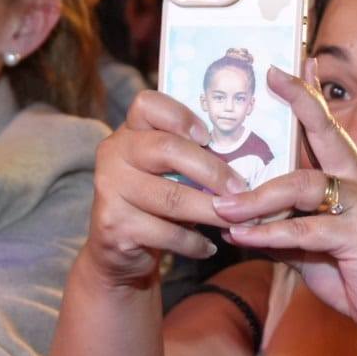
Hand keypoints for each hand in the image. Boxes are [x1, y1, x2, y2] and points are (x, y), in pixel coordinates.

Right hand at [82, 89, 248, 286]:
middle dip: (213, 171)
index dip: (181, 117)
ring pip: (171, 197)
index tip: (208, 137)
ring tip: (235, 220)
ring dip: (210, 211)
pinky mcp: (114, 224)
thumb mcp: (167, 173)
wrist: (117, 251)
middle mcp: (114, 154)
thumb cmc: (154, 204)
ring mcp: (110, 189)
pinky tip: (209, 247)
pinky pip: (165, 232)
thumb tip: (246, 159)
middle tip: (241, 190)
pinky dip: (194, 242)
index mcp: (129, 132)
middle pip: (167, 150)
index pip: (148, 105)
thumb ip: (190, 159)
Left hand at [211, 62, 356, 347]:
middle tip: (269, 79)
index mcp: (349, 176)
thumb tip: (234, 217)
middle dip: (300, 103)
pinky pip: (305, 230)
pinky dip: (269, 234)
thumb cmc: (350, 272)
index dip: (308, 95)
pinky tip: (240, 238)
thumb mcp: (306, 245)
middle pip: (326, 133)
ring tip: (222, 207)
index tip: (287, 66)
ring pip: (302, 186)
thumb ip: (277, 224)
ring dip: (257, 197)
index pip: (327, 127)